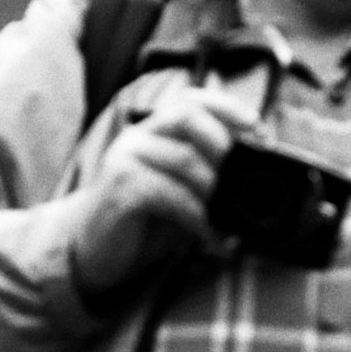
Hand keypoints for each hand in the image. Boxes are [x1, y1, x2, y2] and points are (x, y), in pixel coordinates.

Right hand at [66, 89, 253, 292]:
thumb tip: (257, 181)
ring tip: (232, 221)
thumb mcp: (182, 194)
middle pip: (186, 115)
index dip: (228, 107)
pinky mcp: (120, 186)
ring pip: (184, 158)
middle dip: (224, 144)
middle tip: (244, 181)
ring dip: (217, 191)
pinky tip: (212, 238)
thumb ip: (209, 178)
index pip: (191, 100)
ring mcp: (126, 158)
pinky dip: (199, 217)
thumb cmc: (143, 222)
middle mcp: (138, 137)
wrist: (91, 252)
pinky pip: (170, 193)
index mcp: (154, 132)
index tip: (260, 129)